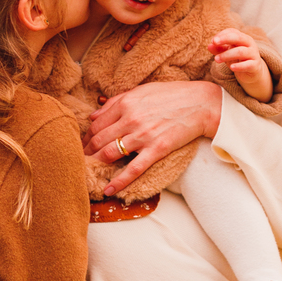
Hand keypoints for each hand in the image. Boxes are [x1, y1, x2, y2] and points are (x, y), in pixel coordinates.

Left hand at [83, 79, 222, 187]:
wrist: (201, 104)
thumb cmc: (172, 95)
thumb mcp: (142, 91)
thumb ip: (116, 101)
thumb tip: (94, 115)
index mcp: (125, 103)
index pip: (96, 124)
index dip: (86, 137)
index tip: (82, 145)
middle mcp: (131, 119)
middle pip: (99, 140)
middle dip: (86, 153)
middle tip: (79, 162)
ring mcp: (143, 135)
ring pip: (111, 154)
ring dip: (97, 165)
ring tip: (89, 174)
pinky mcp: (156, 149)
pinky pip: (133, 168)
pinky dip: (119, 181)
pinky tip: (108, 189)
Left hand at [210, 27, 272, 102]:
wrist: (254, 72)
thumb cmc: (238, 59)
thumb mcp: (227, 53)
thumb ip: (219, 49)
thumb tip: (209, 46)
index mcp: (243, 38)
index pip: (232, 32)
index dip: (222, 34)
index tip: (213, 41)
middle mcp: (249, 44)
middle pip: (238, 38)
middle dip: (225, 39)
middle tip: (214, 42)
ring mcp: (253, 54)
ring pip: (240, 52)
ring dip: (227, 55)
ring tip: (216, 59)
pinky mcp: (255, 65)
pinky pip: (248, 65)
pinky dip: (239, 66)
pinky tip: (231, 67)